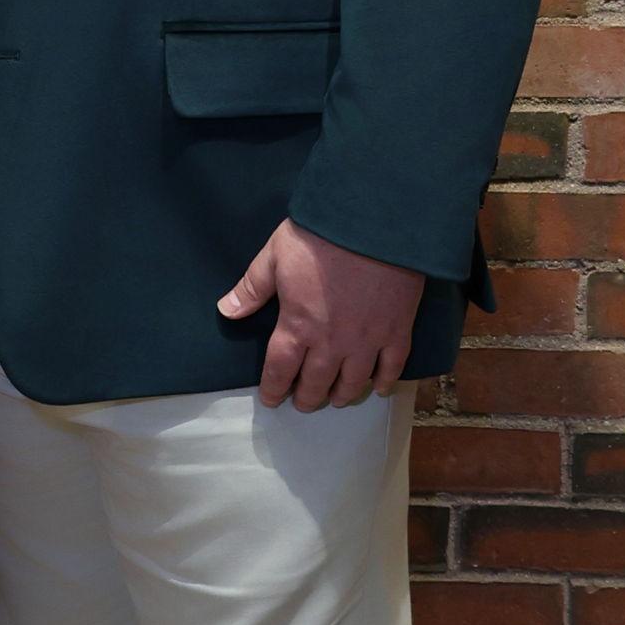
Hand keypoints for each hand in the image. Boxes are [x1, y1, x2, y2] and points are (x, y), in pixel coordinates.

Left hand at [218, 218, 425, 411]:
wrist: (373, 223)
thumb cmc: (320, 235)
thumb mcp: (275, 255)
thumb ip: (252, 287)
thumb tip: (226, 310)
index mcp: (298, 325)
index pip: (280, 370)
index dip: (274, 389)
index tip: (272, 399)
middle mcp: (331, 342)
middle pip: (317, 384)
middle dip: (307, 397)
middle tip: (303, 402)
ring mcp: (367, 340)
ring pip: (353, 383)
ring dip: (342, 395)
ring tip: (335, 399)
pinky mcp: (397, 330)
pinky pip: (391, 367)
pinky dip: (384, 383)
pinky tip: (378, 388)